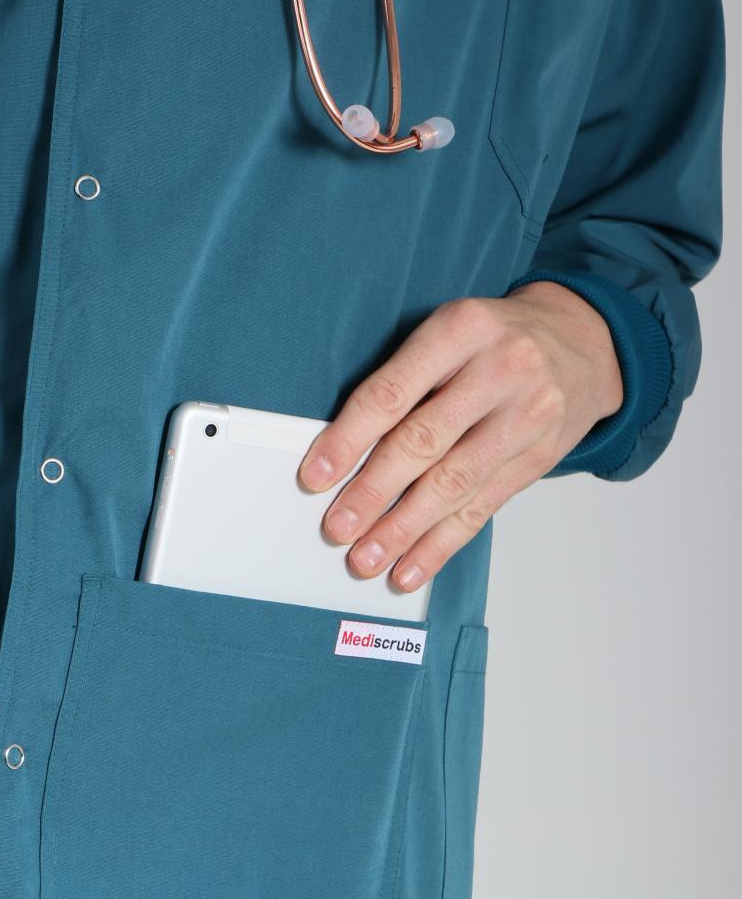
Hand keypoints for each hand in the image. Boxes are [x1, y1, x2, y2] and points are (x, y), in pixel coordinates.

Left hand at [299, 281, 624, 591]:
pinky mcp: (538, 459)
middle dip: (373, 492)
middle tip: (337, 527)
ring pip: (453, 484)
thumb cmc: (495, 339)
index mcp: (462, 330)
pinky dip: (441, 544)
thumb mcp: (449, 331)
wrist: (583, 343)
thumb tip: (340, 452)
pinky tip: (411, 568)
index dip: (348, 439)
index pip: (393, 393)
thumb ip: (403, 379)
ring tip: (366, 557)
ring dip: (403, 529)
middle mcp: (500, 371)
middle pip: (424, 442)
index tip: (315, 476)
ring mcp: (525, 418)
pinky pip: (482, 509)